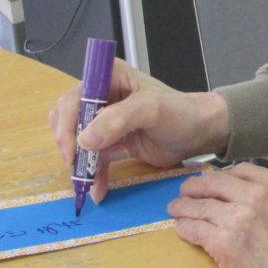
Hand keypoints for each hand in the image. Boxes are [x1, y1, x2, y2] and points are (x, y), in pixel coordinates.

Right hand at [48, 59, 229, 200]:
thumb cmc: (180, 113)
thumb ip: (118, 119)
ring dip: (80, 165)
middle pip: (69, 120)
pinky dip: (93, 175)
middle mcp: (101, 96)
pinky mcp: (110, 143)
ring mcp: (104, 121)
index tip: (71, 148)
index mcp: (107, 76)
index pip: (74, 97)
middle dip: (70, 146)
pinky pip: (92, 159)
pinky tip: (98, 190)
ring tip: (87, 185)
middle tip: (78, 168)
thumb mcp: (151, 109)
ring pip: (77, 143)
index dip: (67, 122)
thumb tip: (84, 139)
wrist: (200, 133)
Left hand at [168, 163, 267, 267]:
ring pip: (200, 205)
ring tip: (176, 211)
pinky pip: (194, 228)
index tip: (210, 182)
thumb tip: (238, 198)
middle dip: (196, 187)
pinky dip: (184, 228)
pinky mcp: (224, 243)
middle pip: (215, 182)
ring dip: (184, 208)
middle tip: (185, 193)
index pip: (240, 170)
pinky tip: (182, 230)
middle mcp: (261, 195)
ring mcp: (241, 218)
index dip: (220, 176)